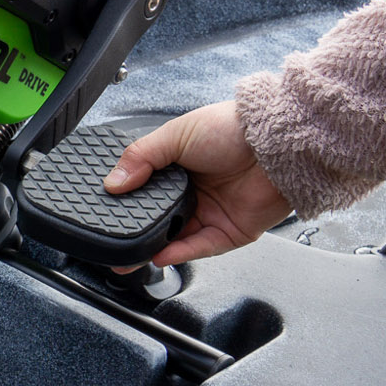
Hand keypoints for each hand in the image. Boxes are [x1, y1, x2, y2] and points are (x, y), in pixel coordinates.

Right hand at [103, 101, 292, 267]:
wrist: (277, 144)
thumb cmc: (234, 129)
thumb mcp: (176, 134)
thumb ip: (140, 157)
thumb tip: (113, 182)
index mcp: (180, 166)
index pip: (146, 189)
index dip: (128, 201)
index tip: (108, 210)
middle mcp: (195, 191)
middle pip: (159, 219)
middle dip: (137, 233)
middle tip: (114, 242)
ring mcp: (212, 213)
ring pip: (176, 238)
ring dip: (154, 248)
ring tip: (131, 256)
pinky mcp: (229, 232)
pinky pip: (199, 247)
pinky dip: (180, 253)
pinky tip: (161, 254)